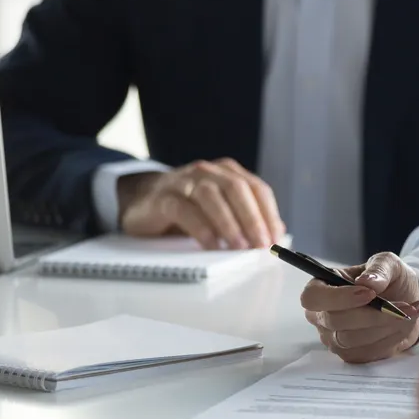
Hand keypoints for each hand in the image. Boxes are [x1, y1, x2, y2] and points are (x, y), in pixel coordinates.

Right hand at [118, 158, 284, 248]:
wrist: (142, 200)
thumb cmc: (188, 207)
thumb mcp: (220, 208)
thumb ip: (246, 216)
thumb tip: (276, 232)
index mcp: (228, 172)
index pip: (257, 188)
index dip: (269, 213)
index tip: (276, 238)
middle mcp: (208, 172)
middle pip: (237, 189)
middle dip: (253, 218)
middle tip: (261, 244)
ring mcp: (184, 182)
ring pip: (212, 197)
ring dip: (229, 224)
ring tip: (239, 247)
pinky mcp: (164, 198)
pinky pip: (185, 211)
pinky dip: (202, 229)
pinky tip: (211, 245)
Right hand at [302, 251, 418, 363]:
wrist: (405, 302)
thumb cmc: (389, 279)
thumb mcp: (389, 263)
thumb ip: (379, 269)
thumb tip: (367, 282)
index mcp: (322, 286)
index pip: (313, 297)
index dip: (338, 298)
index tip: (369, 294)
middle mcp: (321, 315)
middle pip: (335, 321)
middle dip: (372, 314)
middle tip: (402, 307)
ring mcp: (333, 338)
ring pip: (351, 340)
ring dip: (384, 326)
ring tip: (408, 312)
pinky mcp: (350, 355)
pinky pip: (365, 352)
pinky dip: (389, 339)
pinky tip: (403, 324)